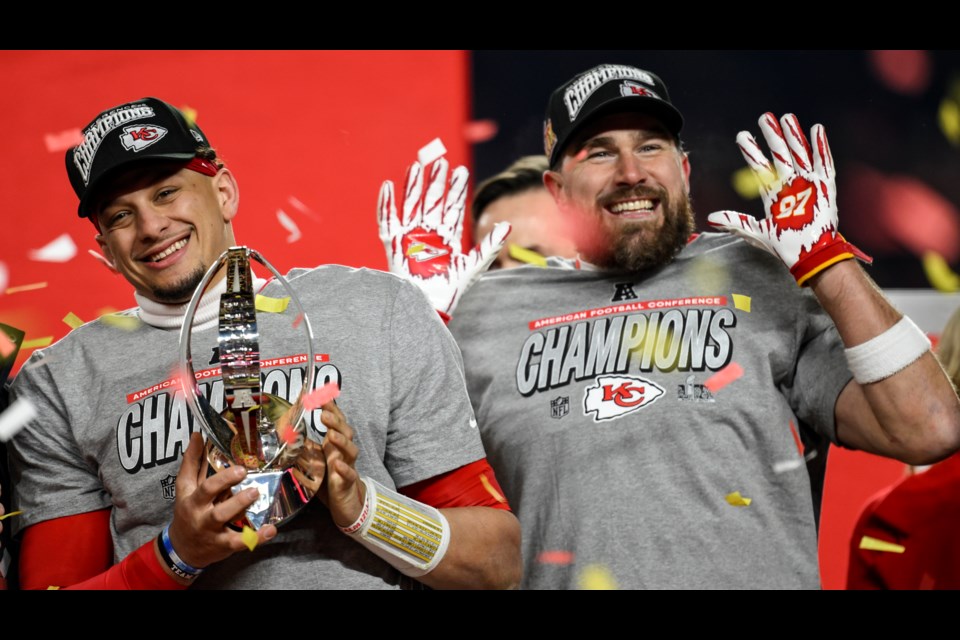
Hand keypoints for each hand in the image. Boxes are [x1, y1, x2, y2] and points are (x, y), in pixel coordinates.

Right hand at [167, 433, 276, 570]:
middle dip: (230, 491)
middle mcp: (201, 516)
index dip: (222, 478)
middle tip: (247, 477)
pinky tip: (271, 530)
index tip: (240, 467)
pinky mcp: (224, 545)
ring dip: (241, 507)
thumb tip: (197, 435)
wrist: (183, 548)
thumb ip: (192, 462)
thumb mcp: (186, 488)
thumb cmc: (188, 511)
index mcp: (193, 499)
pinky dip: (256, 538)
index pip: (205, 487)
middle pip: (214, 504)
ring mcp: (213, 532)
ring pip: (225, 521)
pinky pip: (240, 542)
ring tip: (257, 494)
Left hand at [316, 400, 364, 528]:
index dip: (331, 409)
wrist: (345, 502)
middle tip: (324, 413)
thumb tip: (288, 434)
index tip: (321, 396)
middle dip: (336, 422)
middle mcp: (343, 452)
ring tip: (331, 435)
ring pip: (351, 450)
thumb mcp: (315, 461)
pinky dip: (344, 468)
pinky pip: (349, 474)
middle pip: (346, 432)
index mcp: (334, 444)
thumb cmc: (330, 478)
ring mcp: (348, 466)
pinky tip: (337, 464)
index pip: (336, 422)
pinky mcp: (347, 483)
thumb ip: (306, 447)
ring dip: (341, 441)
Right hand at [378, 148, 510, 318]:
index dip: (456, 189)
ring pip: (411, 204)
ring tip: (416, 166)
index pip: (452, 207)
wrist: (429, 304)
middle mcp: (428, 232)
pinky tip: (388, 186)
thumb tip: (507, 227)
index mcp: (446, 236)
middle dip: (436, 181)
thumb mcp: (475, 265)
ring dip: (413, 186)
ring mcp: (410, 236)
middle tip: (440, 160)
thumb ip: (490, 245)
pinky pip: (388, 220)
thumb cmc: (451, 288)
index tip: (460, 170)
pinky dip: (386, 204)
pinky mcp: (394, 243)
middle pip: (432, 201)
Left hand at [707, 113, 870, 284]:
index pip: (759, 167)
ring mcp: (807, 183)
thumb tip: (710, 217)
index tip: (742, 135)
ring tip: (786, 117)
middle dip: (772, 136)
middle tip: (764, 117)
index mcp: (773, 193)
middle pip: (779, 155)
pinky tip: (816, 129)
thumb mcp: (756, 232)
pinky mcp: (824, 186)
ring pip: (799, 153)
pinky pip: (823, 162)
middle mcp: (789, 184)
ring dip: (793, 135)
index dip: (752, 151)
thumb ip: (735, 222)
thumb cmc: (784, 245)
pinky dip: (820, 146)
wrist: (809, 254)